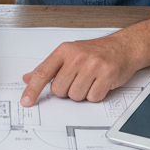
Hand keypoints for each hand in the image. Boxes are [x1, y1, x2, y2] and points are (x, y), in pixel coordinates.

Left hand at [20, 13, 149, 106]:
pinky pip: (93, 98)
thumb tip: (28, 78)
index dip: (32, 89)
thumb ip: (48, 68)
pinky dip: (95, 95)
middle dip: (67, 90)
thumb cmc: (95, 52)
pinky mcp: (106, 75)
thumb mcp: (69, 54)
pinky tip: (99, 83)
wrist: (123, 47)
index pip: (43, 72)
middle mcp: (77, 57)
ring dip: (82, 93)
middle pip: (60, 90)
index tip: (26, 102)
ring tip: (89, 80)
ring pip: (75, 96)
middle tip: (77, 79)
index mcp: (64, 51)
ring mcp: (92, 66)